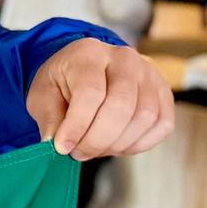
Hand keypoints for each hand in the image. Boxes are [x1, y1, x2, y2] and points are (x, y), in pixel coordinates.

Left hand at [27, 39, 174, 159]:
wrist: (86, 70)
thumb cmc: (62, 82)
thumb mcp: (42, 94)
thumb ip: (48, 117)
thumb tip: (56, 142)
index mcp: (89, 54)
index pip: (90, 93)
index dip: (77, 126)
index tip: (63, 147)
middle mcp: (125, 59)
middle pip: (121, 106)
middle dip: (98, 139)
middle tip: (79, 153)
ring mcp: (150, 74)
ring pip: (144, 117)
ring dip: (117, 144)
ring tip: (94, 149)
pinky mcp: (164, 92)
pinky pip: (162, 124)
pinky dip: (139, 143)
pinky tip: (116, 146)